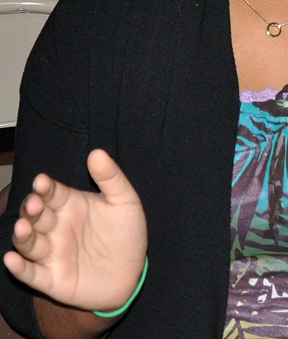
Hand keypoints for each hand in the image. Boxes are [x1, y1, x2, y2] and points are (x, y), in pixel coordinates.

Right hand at [3, 150, 147, 312]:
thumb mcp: (125, 202)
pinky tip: (11, 259)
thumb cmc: (126, 233)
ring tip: (22, 226)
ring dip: (23, 236)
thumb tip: (97, 152)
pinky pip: (31, 274)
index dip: (45, 188)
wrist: (132, 272)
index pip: (52, 193)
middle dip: (32, 209)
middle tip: (34, 203)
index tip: (42, 181)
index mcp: (70, 206)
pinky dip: (20, 268)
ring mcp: (51, 254)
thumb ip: (110, 178)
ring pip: (29, 243)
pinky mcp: (51, 279)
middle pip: (37, 216)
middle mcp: (56, 228)